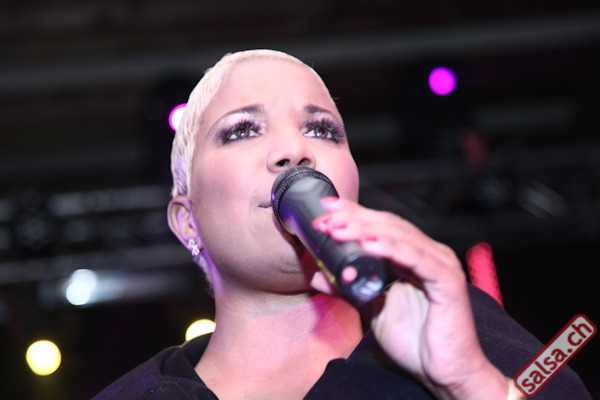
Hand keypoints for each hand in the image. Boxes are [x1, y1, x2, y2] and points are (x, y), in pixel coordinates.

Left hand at [310, 198, 507, 399]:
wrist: (445, 373)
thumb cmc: (415, 341)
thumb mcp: (372, 308)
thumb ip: (348, 288)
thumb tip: (317, 275)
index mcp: (414, 257)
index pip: (381, 227)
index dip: (354, 215)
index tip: (325, 210)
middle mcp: (429, 254)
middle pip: (389, 226)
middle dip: (354, 219)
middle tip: (326, 216)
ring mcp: (440, 265)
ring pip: (400, 237)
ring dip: (365, 230)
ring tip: (338, 228)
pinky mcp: (448, 282)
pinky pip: (417, 260)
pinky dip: (391, 249)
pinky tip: (368, 244)